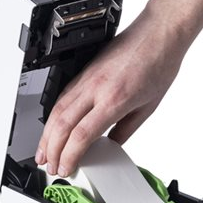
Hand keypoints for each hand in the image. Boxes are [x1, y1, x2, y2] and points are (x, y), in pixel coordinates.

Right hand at [35, 4, 185, 176]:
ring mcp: (87, 78)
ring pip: (57, 110)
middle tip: (49, 167)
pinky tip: (52, 127)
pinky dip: (53, 116)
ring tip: (43, 153)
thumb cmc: (159, 64)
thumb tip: (111, 146)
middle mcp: (96, 87)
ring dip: (47, 135)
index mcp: (114, 99)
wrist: (159, 33)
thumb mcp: (148, 107)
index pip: (82, 135)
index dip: (70, 156)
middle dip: (52, 150)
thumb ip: (125, 130)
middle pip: (62, 124)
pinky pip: (62, 97)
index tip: (66, 168)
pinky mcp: (84, 71)